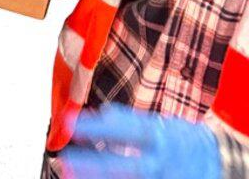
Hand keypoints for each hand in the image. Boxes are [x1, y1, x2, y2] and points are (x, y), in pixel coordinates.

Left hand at [60, 104, 220, 178]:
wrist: (221, 163)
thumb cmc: (183, 142)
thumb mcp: (162, 124)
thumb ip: (132, 121)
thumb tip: (105, 113)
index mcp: (162, 137)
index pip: (128, 129)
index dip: (99, 127)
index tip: (70, 122)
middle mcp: (163, 162)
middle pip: (128, 166)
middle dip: (95, 165)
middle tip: (64, 159)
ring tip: (69, 173)